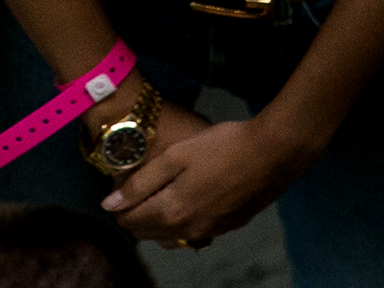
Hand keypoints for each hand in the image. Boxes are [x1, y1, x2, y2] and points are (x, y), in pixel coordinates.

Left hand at [100, 104, 316, 246]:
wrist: (273, 152)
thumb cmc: (220, 147)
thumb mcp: (174, 157)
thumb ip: (140, 184)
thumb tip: (109, 205)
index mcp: (173, 212)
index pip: (130, 221)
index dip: (117, 207)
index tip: (116, 188)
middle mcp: (191, 230)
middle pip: (148, 233)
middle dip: (134, 215)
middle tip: (133, 189)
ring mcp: (212, 231)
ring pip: (171, 236)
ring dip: (156, 221)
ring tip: (154, 195)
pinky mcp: (229, 227)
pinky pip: (193, 233)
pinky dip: (179, 222)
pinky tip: (182, 201)